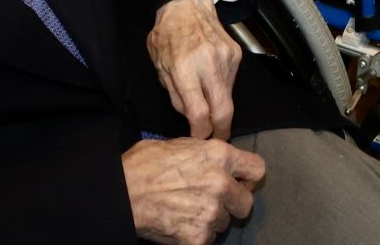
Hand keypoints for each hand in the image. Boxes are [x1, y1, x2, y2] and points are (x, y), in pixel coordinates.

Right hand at [123, 137, 263, 244]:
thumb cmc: (144, 164)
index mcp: (219, 155)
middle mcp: (221, 183)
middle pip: (246, 203)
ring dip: (210, 220)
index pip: (257, 169)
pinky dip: (194, 236)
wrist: (122, 192)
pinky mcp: (198, 237)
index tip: (239, 182)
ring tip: (186, 211)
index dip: (248, 178)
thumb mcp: (180, 145)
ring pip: (224, 223)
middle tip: (212, 203)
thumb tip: (215, 161)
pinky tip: (179, 225)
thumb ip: (205, 154)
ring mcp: (211, 213)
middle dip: (232, 204)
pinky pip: (206, 240)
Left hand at [148, 0, 241, 139]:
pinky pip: (231, 82)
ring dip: (219, 106)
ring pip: (229, 97)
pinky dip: (222, 88)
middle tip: (216, 138)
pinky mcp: (236, 55)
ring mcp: (226, 59)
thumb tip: (191, 118)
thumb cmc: (169, 34)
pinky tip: (211, 80)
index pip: (198, 112)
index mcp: (184, 68)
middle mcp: (208, 64)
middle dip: (221, 130)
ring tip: (207, 100)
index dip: (200, 131)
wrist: (188, 5)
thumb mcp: (160, 66)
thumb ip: (175, 94)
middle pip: (224, 111)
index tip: (198, 137)